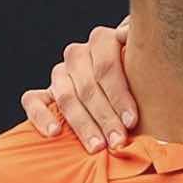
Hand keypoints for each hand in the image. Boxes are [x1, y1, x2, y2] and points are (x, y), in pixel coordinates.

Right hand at [20, 19, 136, 153]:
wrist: (129, 80)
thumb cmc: (145, 74)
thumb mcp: (150, 61)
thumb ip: (146, 49)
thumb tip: (130, 36)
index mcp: (103, 41)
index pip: (106, 66)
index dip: (119, 95)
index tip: (132, 121)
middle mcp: (78, 54)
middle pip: (88, 86)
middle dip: (105, 117)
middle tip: (118, 142)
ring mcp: (60, 73)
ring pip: (65, 96)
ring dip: (82, 124)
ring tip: (97, 147)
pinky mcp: (44, 92)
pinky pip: (32, 101)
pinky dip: (41, 116)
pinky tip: (54, 133)